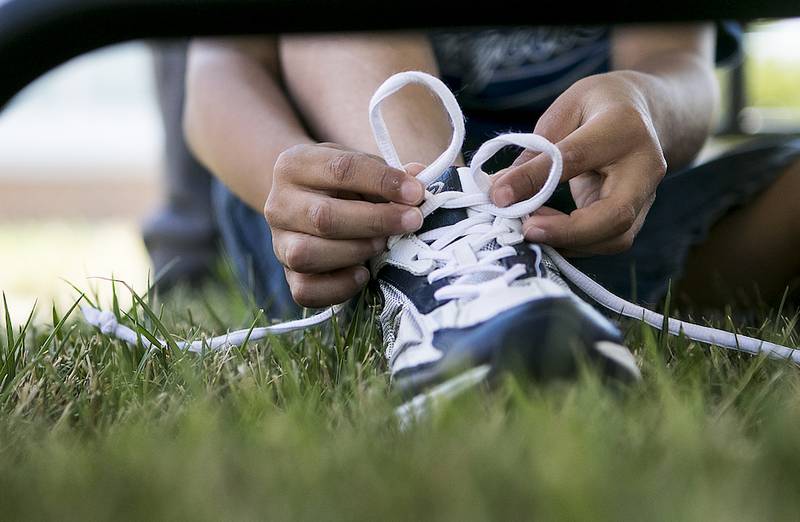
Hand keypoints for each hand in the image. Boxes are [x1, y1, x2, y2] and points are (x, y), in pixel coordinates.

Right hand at [265, 143, 425, 306]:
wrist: (306, 202)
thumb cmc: (341, 183)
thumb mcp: (361, 166)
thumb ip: (388, 174)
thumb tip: (420, 181)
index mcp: (294, 165)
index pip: (340, 169)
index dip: (382, 182)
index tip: (415, 193)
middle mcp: (278, 204)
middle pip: (323, 217)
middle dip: (375, 221)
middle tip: (411, 222)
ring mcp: (279, 243)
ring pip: (308, 255)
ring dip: (355, 251)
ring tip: (382, 244)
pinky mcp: (288, 276)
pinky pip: (307, 291)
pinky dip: (340, 286)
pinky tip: (363, 273)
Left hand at [490, 72, 667, 254]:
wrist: (644, 112)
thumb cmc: (596, 107)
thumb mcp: (563, 112)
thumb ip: (534, 152)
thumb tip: (497, 193)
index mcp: (622, 127)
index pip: (575, 158)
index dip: (534, 180)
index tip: (499, 197)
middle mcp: (644, 166)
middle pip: (616, 214)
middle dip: (567, 232)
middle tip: (526, 230)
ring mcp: (646, 195)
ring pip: (615, 238)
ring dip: (568, 243)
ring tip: (531, 227)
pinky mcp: (637, 215)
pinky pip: (607, 241)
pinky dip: (573, 244)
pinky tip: (547, 231)